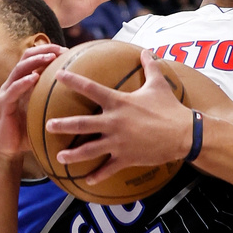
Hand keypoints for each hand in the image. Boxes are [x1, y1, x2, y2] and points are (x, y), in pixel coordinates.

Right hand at [0, 45, 65, 159]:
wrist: (8, 150)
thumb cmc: (27, 132)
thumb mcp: (44, 114)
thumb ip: (55, 104)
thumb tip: (84, 103)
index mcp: (22, 83)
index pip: (34, 59)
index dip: (48, 51)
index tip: (67, 50)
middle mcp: (13, 84)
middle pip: (26, 58)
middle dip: (43, 50)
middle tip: (60, 49)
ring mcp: (6, 93)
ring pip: (19, 70)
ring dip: (35, 61)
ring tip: (49, 57)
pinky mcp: (3, 105)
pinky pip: (13, 90)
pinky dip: (23, 82)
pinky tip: (34, 78)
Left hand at [47, 49, 189, 183]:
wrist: (184, 134)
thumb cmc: (170, 107)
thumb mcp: (158, 84)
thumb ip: (149, 66)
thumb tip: (146, 51)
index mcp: (119, 102)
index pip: (90, 88)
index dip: (73, 80)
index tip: (58, 75)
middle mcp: (114, 122)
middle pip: (82, 124)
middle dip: (63, 125)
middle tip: (48, 126)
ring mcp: (119, 142)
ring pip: (90, 150)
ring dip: (73, 154)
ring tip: (59, 157)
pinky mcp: (126, 158)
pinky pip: (108, 169)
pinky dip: (97, 176)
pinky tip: (86, 181)